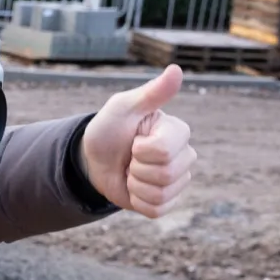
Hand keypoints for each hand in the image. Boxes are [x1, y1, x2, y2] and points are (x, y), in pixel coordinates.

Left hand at [78, 64, 195, 218]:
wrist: (95, 158)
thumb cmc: (110, 128)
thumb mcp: (124, 107)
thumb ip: (151, 93)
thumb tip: (177, 69)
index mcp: (177, 131)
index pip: (164, 151)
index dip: (141, 150)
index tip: (134, 139)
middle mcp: (184, 155)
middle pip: (166, 174)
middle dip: (136, 168)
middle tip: (130, 157)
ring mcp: (178, 180)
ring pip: (161, 194)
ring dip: (135, 185)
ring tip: (131, 172)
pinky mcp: (167, 201)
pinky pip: (157, 210)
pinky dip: (137, 201)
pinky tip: (134, 187)